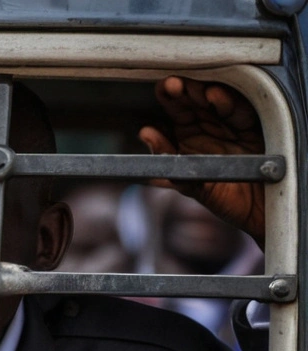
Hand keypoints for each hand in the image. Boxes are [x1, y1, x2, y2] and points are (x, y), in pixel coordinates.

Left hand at [139, 76, 265, 244]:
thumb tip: (145, 132)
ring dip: (204, 94)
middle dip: (186, 90)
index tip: (163, 87)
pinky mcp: (252, 130)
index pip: (178, 109)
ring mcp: (233, 126)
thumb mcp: (189, 182)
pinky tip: (214, 96)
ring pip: (218, 103)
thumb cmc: (223, 199)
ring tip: (192, 89)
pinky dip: (228, 104)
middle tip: (174, 84)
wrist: (258, 214)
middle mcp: (211, 126)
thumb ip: (168, 158)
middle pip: (197, 101)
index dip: (170, 97)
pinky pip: (240, 113)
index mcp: (190, 135)